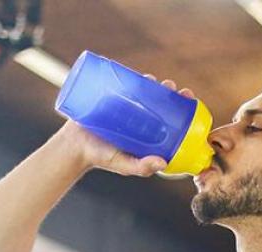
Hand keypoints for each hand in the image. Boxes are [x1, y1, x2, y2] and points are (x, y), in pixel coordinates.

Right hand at [53, 76, 195, 176]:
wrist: (74, 147)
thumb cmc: (101, 158)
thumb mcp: (124, 165)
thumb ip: (141, 167)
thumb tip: (162, 163)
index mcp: (148, 131)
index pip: (171, 115)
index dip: (182, 105)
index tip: (188, 97)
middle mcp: (139, 117)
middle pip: (159, 99)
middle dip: (169, 90)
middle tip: (170, 86)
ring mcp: (125, 106)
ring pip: (144, 89)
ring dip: (154, 81)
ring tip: (154, 79)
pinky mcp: (110, 97)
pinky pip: (124, 83)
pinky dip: (132, 76)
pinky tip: (140, 73)